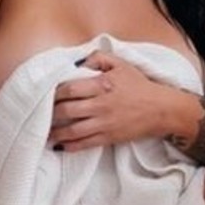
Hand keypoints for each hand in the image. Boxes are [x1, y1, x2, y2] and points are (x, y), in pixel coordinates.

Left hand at [50, 51, 179, 149]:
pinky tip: (60, 145)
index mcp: (102, 84)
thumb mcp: (121, 64)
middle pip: (66, 110)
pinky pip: (84, 144)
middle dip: (51, 112)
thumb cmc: (140, 85)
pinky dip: (70, 146)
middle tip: (43, 112)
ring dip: (55, 132)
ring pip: (72, 130)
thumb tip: (77, 63)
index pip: (70, 88)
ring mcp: (104, 123)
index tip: (47, 93)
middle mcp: (100, 105)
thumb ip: (98, 58)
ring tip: (45, 132)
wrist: (161, 109)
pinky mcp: (108, 137)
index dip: (55, 92)